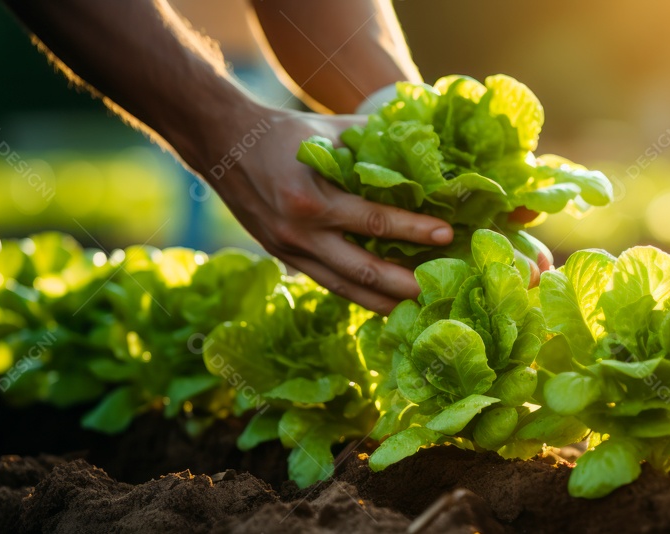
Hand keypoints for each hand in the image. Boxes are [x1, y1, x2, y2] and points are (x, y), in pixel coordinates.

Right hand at [184, 104, 452, 313]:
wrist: (223, 145)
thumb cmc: (284, 132)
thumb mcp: (329, 130)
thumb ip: (374, 142)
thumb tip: (423, 150)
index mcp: (311, 198)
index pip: (373, 221)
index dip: (412, 230)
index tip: (447, 234)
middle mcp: (299, 232)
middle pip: (362, 269)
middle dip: (404, 284)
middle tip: (440, 291)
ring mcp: (289, 250)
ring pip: (344, 287)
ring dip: (383, 301)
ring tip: (419, 309)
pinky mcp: (284, 258)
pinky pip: (328, 283)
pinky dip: (358, 295)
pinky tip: (385, 302)